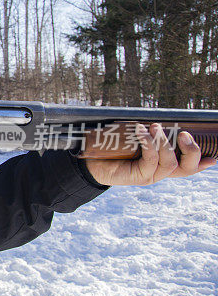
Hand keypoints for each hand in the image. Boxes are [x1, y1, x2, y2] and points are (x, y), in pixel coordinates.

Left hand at [84, 123, 216, 185]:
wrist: (90, 162)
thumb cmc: (112, 146)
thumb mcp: (134, 137)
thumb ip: (149, 132)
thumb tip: (157, 118)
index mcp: (163, 164)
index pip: (188, 165)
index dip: (202, 161)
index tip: (214, 157)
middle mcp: (160, 171)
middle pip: (187, 167)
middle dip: (192, 150)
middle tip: (183, 133)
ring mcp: (151, 176)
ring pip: (170, 162)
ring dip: (164, 142)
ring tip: (155, 127)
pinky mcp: (139, 177)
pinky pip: (151, 160)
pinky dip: (148, 144)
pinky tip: (141, 132)